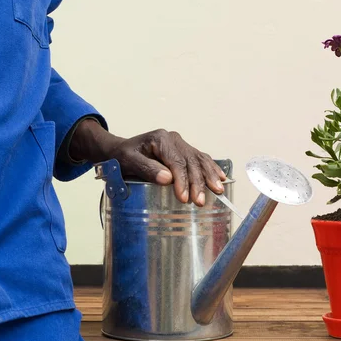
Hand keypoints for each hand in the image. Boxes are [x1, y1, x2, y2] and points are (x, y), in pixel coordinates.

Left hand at [69, 120, 226, 205]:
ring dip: (209, 176)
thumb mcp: (128, 161)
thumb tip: (167, 179)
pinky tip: (221, 178)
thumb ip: (146, 168)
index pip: (176, 161)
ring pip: (199, 159)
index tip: (184, 198)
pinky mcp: (184, 151)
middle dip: (198, 182)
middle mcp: (173, 139)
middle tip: (199, 201)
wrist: (119, 151)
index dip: (182, 180)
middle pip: (191, 161)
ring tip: (218, 191)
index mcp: (161, 138)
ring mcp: (180, 144)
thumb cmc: (122, 157)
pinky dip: (211, 169)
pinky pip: (201, 159)